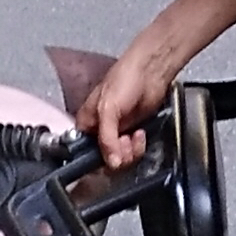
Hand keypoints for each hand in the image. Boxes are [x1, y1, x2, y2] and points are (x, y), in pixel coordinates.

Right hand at [77, 46, 173, 167]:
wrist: (151, 72)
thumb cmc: (124, 80)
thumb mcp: (108, 109)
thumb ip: (107, 138)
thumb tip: (111, 163)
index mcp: (86, 124)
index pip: (85, 153)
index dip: (98, 159)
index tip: (110, 157)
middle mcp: (99, 130)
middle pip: (104, 159)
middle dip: (118, 155)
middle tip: (125, 142)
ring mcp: (117, 132)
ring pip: (121, 158)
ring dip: (130, 151)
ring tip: (134, 135)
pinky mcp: (133, 132)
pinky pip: (134, 151)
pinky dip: (138, 146)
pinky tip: (140, 133)